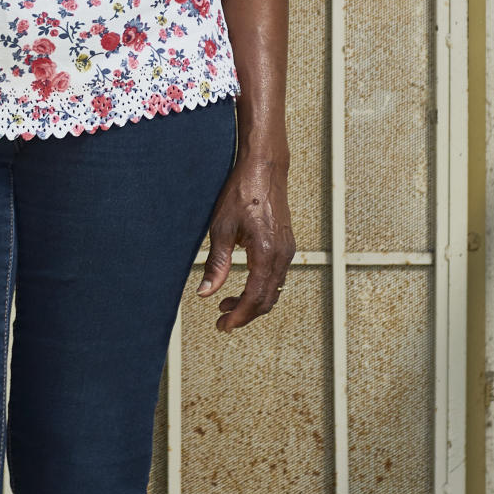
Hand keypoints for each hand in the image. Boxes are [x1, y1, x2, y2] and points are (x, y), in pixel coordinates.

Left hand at [197, 149, 294, 331]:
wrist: (264, 168)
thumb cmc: (242, 192)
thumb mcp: (222, 228)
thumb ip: (216, 264)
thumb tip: (206, 293)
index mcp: (266, 253)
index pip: (254, 298)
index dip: (238, 316)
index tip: (222, 326)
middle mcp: (282, 255)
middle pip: (267, 300)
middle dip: (245, 314)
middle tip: (222, 320)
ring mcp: (288, 250)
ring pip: (273, 290)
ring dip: (253, 302)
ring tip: (227, 303)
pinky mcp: (286, 244)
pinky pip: (276, 276)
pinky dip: (261, 287)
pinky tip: (244, 284)